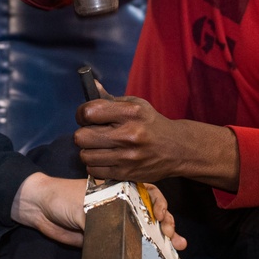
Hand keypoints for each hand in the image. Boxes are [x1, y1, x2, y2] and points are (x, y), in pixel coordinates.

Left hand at [12, 172, 186, 250]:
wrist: (39, 209)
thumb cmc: (63, 198)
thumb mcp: (87, 206)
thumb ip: (104, 220)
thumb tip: (122, 238)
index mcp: (120, 188)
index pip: (149, 194)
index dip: (160, 205)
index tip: (162, 218)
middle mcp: (122, 203)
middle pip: (152, 212)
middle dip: (167, 223)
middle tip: (172, 236)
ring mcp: (116, 221)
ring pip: (145, 229)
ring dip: (162, 238)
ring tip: (177, 246)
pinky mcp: (108, 237)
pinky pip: (129, 243)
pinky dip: (144, 250)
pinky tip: (159, 256)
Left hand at [75, 92, 239, 192]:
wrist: (176, 149)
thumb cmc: (151, 124)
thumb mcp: (135, 105)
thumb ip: (110, 99)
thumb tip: (92, 85)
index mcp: (130, 113)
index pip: (89, 112)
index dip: (82, 114)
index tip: (86, 117)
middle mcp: (128, 135)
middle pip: (81, 137)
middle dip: (83, 134)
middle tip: (92, 133)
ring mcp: (127, 157)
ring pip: (85, 156)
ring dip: (89, 151)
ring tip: (100, 147)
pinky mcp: (126, 173)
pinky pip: (94, 171)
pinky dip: (96, 165)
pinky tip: (106, 158)